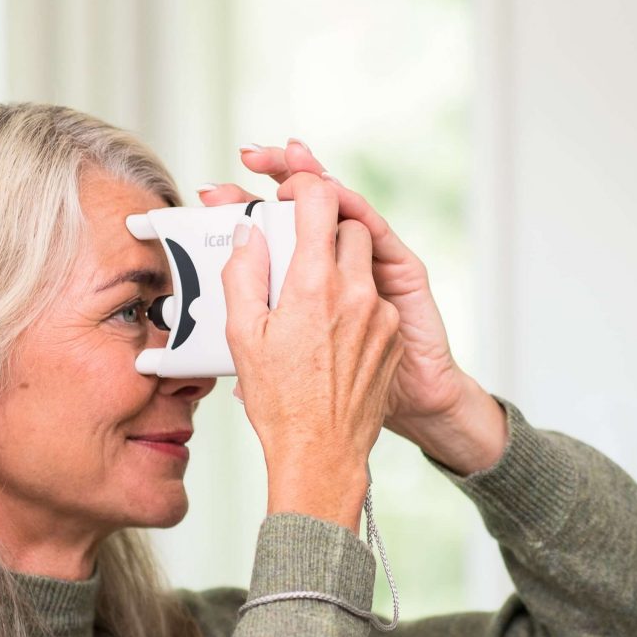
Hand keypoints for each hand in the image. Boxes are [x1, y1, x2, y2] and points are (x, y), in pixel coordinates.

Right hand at [204, 140, 488, 457]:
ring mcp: (380, 314)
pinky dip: (354, 299)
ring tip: (308, 298)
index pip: (320, 199)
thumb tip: (249, 233)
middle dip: (323, 228)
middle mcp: (354, 292)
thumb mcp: (243, 335)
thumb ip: (243, 273)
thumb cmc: (279, 401)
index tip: (287, 193)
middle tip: (295, 249)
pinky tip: (328, 330)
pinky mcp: (393, 335)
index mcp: (313, 285)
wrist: (322, 452)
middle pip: (348, 225)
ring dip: (339, 264)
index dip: (302, 184)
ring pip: (365, 260)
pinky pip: (374, 296)